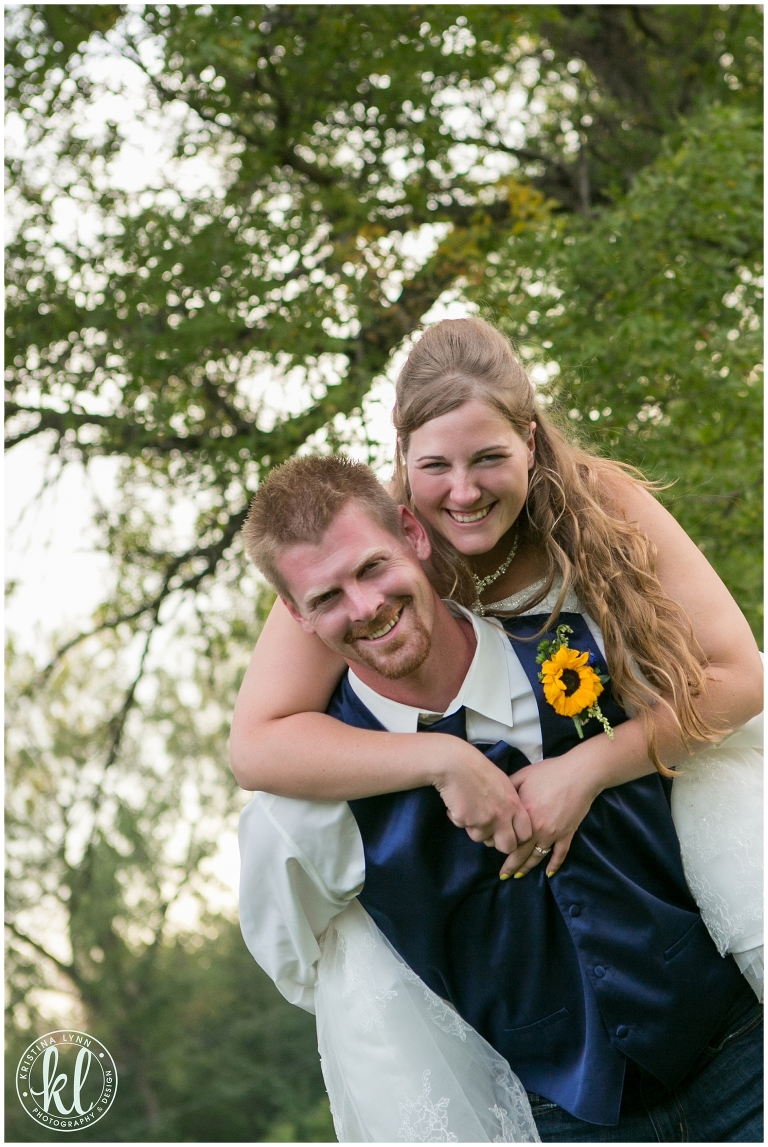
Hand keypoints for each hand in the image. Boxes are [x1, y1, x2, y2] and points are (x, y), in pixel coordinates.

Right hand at [429, 735, 532, 854]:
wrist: (456, 764)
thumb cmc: (479, 770)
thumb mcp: (504, 785)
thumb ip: (511, 805)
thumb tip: (510, 821)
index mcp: (514, 805)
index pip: (525, 835)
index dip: (517, 837)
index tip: (509, 832)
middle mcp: (502, 816)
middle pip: (507, 847)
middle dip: (498, 843)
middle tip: (490, 831)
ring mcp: (484, 821)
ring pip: (482, 839)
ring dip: (476, 830)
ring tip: (471, 811)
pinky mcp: (466, 822)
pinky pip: (464, 828)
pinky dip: (460, 820)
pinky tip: (459, 806)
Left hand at [498, 750, 603, 877]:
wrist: (579, 773)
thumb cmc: (549, 772)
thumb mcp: (523, 775)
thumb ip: (508, 788)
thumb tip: (496, 796)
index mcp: (523, 815)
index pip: (507, 836)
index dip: (498, 844)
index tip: (493, 849)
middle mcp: (536, 828)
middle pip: (520, 853)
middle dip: (510, 866)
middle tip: (503, 876)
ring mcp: (553, 833)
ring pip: (537, 856)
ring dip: (527, 868)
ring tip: (518, 876)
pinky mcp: (567, 834)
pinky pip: (560, 854)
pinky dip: (554, 865)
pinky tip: (549, 874)